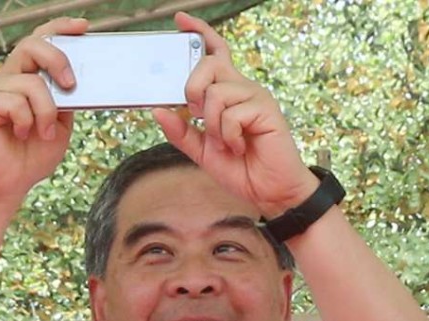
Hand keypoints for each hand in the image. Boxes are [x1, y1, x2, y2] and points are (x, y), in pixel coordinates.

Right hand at [0, 17, 88, 203]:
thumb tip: (79, 81)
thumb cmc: (31, 156)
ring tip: (44, 134)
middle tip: (71, 85)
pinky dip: (27, 121)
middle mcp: (9, 78)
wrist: (7, 185)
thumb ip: (67, 101)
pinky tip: (23, 135)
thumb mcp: (60, 125)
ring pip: (29, 81)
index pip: (41, 41)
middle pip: (32, 45)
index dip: (60, 29)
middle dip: (57, 60)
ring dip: (46, 111)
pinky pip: (15, 101)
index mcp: (28, 78)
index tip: (83, 27)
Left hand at [152, 12, 317, 217]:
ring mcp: (256, 96)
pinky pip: (232, 113)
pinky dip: (228, 135)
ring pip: (216, 92)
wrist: (269, 192)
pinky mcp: (266, 109)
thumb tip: (158, 111)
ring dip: (213, 125)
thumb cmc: (242, 169)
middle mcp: (242, 88)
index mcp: (228, 93)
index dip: (200, 34)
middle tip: (197, 115)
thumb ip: (181, 132)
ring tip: (226, 143)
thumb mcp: (202, 152)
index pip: (215, 53)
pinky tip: (240, 146)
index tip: (181, 21)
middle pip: (209, 63)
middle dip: (192, 88)